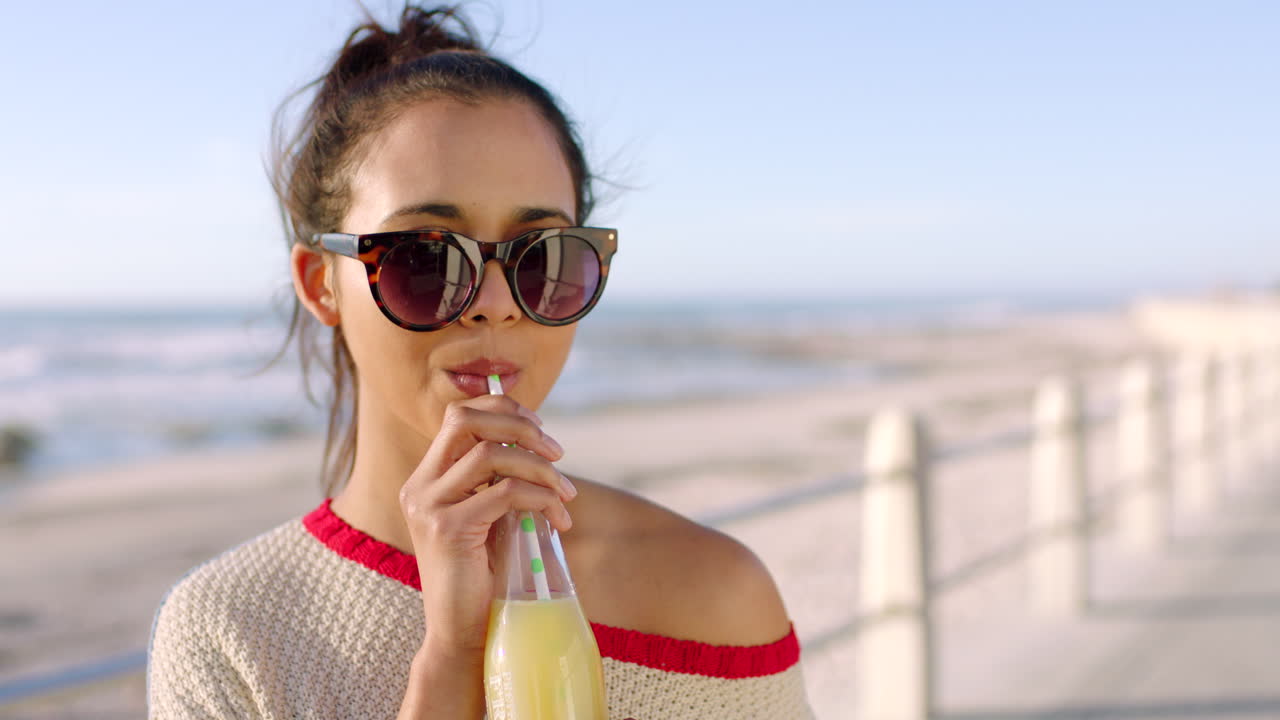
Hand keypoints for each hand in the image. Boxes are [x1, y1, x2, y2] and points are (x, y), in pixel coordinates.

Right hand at [399, 395, 574, 654]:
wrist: (464, 632)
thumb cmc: (485, 575)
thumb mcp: (490, 515)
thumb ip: (500, 479)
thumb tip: (541, 442)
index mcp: (427, 478)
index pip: (459, 415)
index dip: (503, 410)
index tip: (540, 429)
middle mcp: (419, 485)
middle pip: (465, 419)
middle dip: (520, 426)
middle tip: (557, 452)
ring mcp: (428, 506)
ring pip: (491, 454)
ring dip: (540, 468)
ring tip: (565, 494)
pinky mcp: (446, 529)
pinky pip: (504, 492)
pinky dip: (540, 497)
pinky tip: (558, 516)